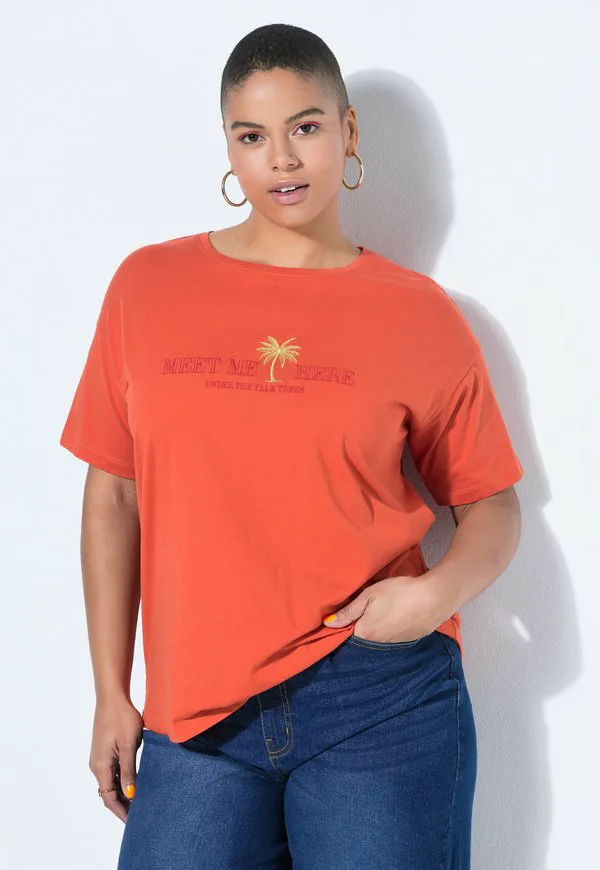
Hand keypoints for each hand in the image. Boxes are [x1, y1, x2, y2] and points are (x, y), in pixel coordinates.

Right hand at [90, 698, 143, 822]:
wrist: (112, 697)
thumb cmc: (121, 718)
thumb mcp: (128, 746)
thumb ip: (129, 771)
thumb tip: (130, 794)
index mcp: (101, 766)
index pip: (109, 797)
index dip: (121, 811)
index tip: (133, 822)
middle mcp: (97, 765)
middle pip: (109, 792)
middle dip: (123, 805)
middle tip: (140, 815)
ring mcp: (100, 757)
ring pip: (111, 782)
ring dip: (123, 793)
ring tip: (139, 801)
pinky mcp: (104, 750)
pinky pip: (112, 771)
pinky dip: (122, 780)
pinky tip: (134, 782)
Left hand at [322, 574, 452, 642]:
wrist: (434, 598)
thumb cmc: (399, 592)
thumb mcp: (370, 595)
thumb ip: (348, 611)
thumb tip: (328, 624)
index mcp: (364, 632)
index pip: (346, 636)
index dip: (343, 627)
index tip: (342, 619)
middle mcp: (377, 644)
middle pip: (362, 639)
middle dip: (358, 629)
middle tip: (363, 614)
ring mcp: (394, 644)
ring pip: (377, 640)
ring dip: (375, 630)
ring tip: (379, 615)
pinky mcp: (408, 641)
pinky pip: (391, 639)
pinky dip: (389, 631)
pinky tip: (394, 618)